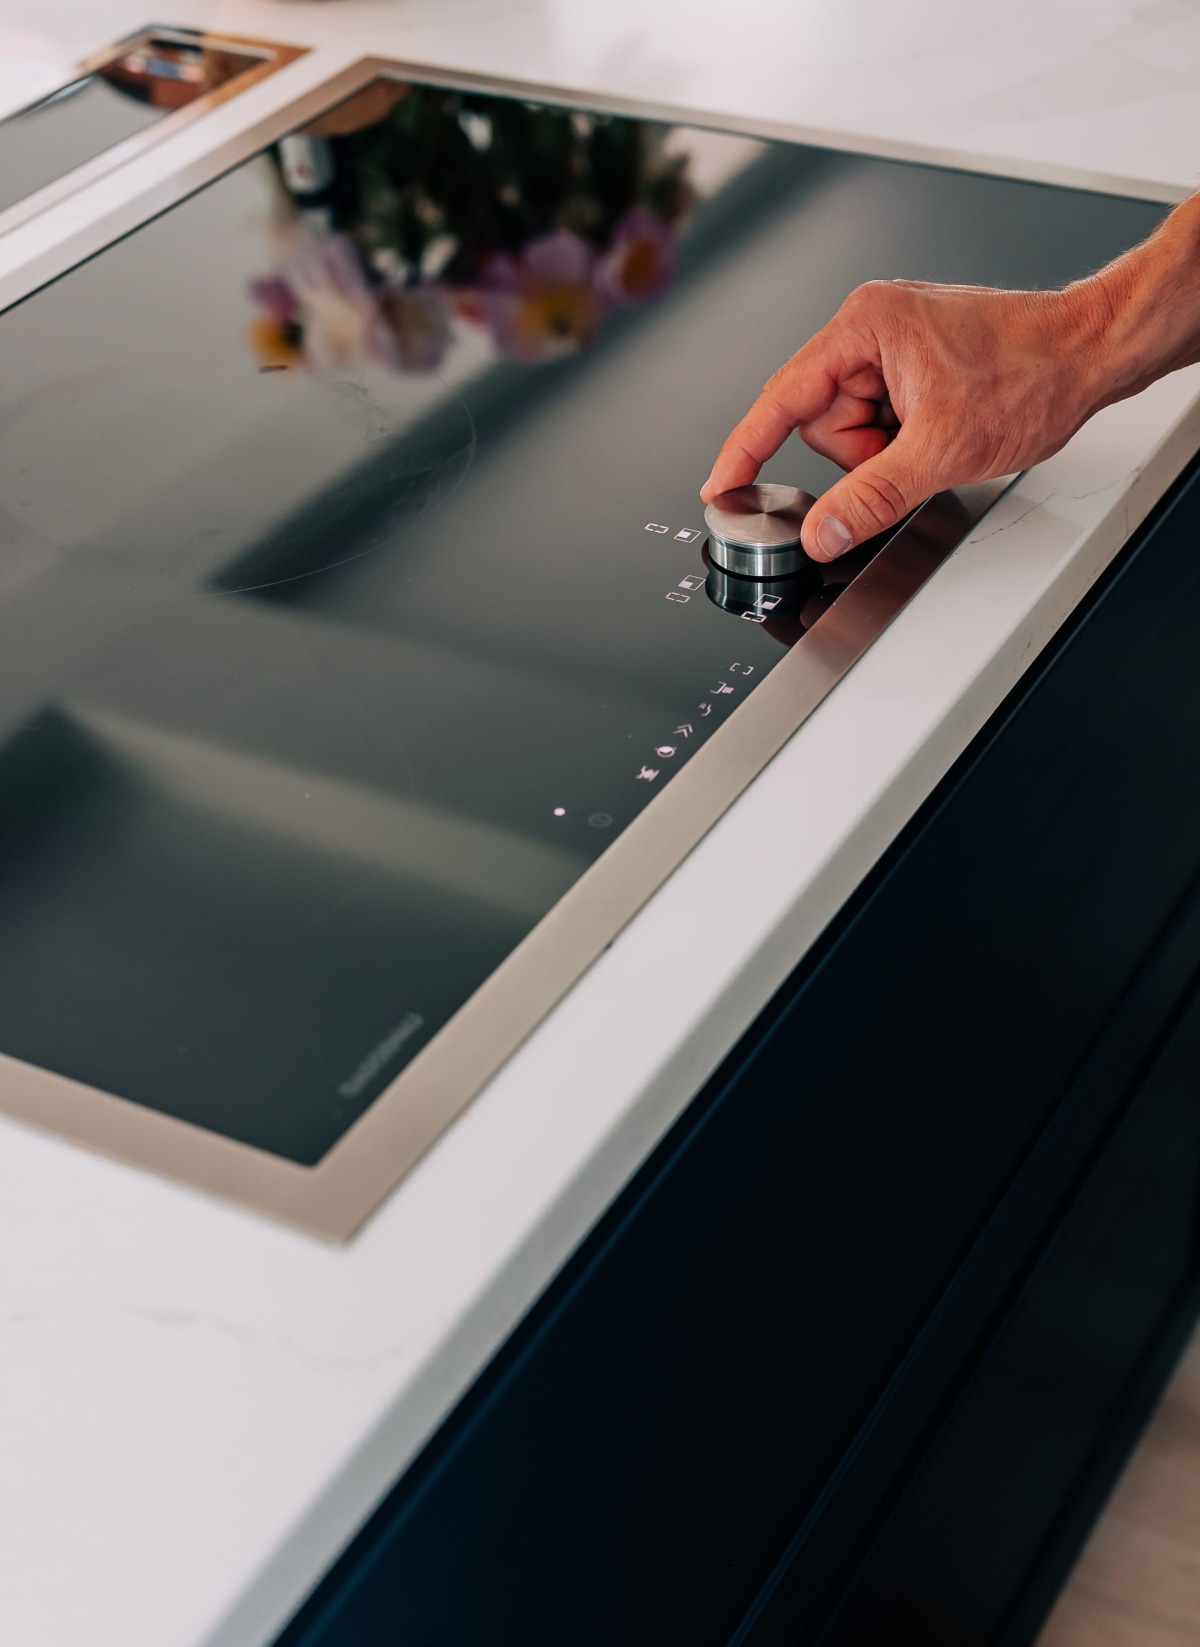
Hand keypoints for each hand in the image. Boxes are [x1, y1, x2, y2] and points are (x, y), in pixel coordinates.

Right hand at [701, 279, 1117, 560]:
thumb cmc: (1033, 373)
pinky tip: (940, 429)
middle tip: (915, 450)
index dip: (745, 446)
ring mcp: (890, 348)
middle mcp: (870, 329)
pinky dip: (903, 440)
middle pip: (819, 421)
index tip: (719, 485)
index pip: (782, 397)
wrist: (1091, 354)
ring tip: (937, 434)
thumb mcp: (942, 450)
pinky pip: (878, 423)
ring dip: (886, 451)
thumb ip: (871, 497)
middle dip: (862, 453)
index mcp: (865, 326)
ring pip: (849, 430)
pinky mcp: (908, 366)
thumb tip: (821, 532)